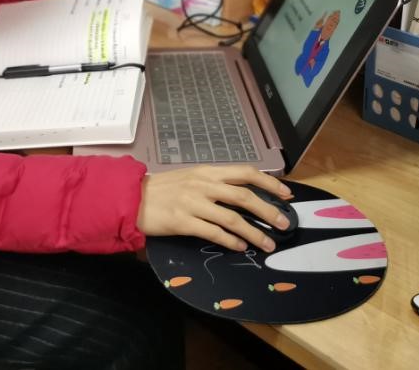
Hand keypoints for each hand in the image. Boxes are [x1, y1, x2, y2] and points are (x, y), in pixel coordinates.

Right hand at [135, 165, 292, 252]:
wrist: (132, 198)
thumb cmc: (163, 189)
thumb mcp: (191, 178)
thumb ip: (215, 183)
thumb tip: (244, 194)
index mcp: (207, 172)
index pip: (245, 172)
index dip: (269, 183)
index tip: (286, 194)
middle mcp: (203, 185)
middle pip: (244, 196)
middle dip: (268, 211)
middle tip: (284, 224)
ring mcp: (193, 203)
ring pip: (232, 218)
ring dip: (254, 233)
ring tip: (268, 244)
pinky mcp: (183, 222)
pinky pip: (213, 232)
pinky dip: (230, 241)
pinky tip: (240, 247)